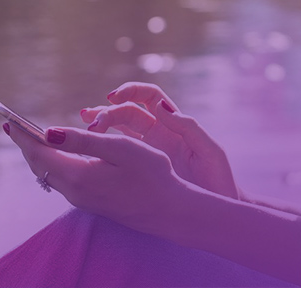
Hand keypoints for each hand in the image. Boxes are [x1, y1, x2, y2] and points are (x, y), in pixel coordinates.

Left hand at [4, 122, 188, 237]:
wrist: (170, 211)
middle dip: (26, 144)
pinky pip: (61, 178)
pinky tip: (58, 153)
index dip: (24, 136)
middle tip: (13, 126)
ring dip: (39, 153)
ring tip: (30, 136)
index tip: (7, 120)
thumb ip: (83, 141)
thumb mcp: (121, 149)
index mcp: (78, 177)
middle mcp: (74, 192)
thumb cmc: (151, 175)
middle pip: (40, 165)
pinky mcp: (90, 201)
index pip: (40, 153)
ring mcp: (82, 199)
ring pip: (50, 173)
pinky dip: (53, 162)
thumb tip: (48, 132)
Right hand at [81, 82, 241, 200]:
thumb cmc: (218, 179)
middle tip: (93, 123)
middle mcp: (159, 135)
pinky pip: (119, 156)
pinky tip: (88, 153)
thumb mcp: (208, 151)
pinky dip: (104, 151)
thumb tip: (161, 107)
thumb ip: (188, 127)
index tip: (112, 98)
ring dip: (100, 126)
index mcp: (174, 125)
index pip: (148, 97)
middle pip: (127, 113)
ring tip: (83, 128)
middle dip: (108, 112)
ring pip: (119, 132)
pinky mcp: (141, 172)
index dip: (130, 92)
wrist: (218, 208)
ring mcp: (148, 153)